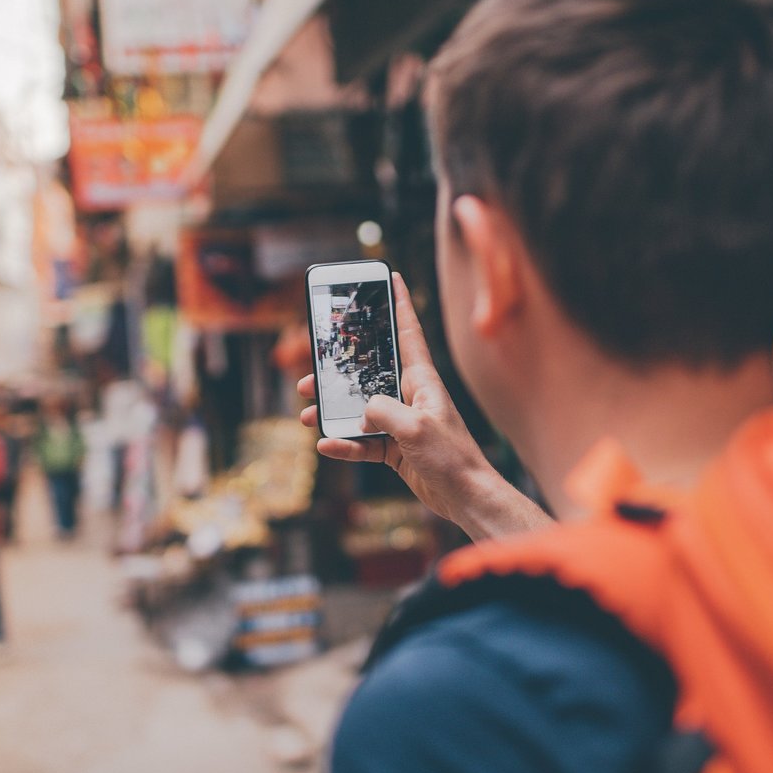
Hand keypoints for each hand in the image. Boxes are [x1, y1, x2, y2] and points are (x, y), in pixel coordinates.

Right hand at [299, 273, 550, 540]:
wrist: (466, 496)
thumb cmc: (452, 457)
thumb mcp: (416, 428)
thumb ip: (383, 411)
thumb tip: (361, 411)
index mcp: (422, 379)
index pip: (408, 332)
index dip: (400, 303)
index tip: (392, 276)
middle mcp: (410, 395)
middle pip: (369, 373)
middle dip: (339, 369)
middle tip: (312, 367)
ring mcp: (401, 422)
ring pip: (359, 408)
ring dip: (332, 410)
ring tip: (307, 412)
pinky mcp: (395, 447)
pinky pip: (362, 441)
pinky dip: (344, 444)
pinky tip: (326, 445)